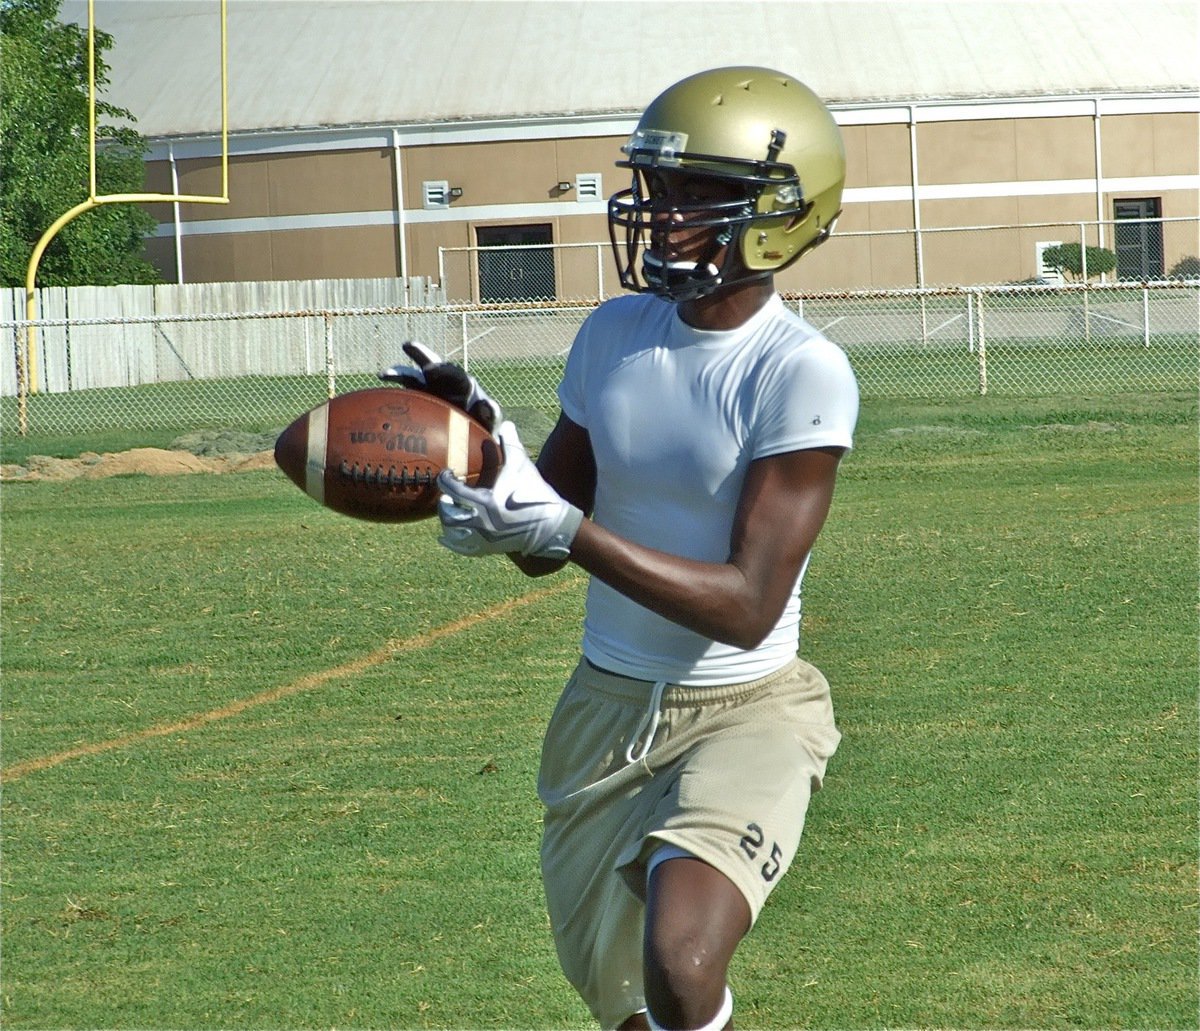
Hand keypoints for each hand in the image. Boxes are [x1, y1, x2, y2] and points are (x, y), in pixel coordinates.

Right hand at [379, 341, 500, 430]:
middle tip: (408, 345)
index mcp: (463, 384)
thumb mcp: (491, 422)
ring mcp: (428, 392)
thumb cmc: (483, 427)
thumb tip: (487, 404)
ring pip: (413, 379)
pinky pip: (404, 397)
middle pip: (431, 364)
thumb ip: (491, 414)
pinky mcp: (417, 403)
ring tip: (383, 374)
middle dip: (420, 354)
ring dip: (399, 375)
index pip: (454, 373)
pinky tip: (378, 398)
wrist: (470, 440)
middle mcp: (444, 383)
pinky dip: (392, 396)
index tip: (431, 371)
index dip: (443, 370)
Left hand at [437, 422, 582, 559]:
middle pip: (448, 515)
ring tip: (449, 513)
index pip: (453, 490)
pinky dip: (453, 542)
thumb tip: (506, 424)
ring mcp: (484, 538)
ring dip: (447, 524)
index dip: (445, 480)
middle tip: (446, 497)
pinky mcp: (489, 548)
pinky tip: (446, 537)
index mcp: (485, 501)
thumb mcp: (522, 466)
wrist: (551, 525)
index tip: (446, 474)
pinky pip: (464, 549)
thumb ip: (511, 444)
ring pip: (453, 534)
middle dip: (444, 505)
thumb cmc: (534, 492)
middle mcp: (481, 522)